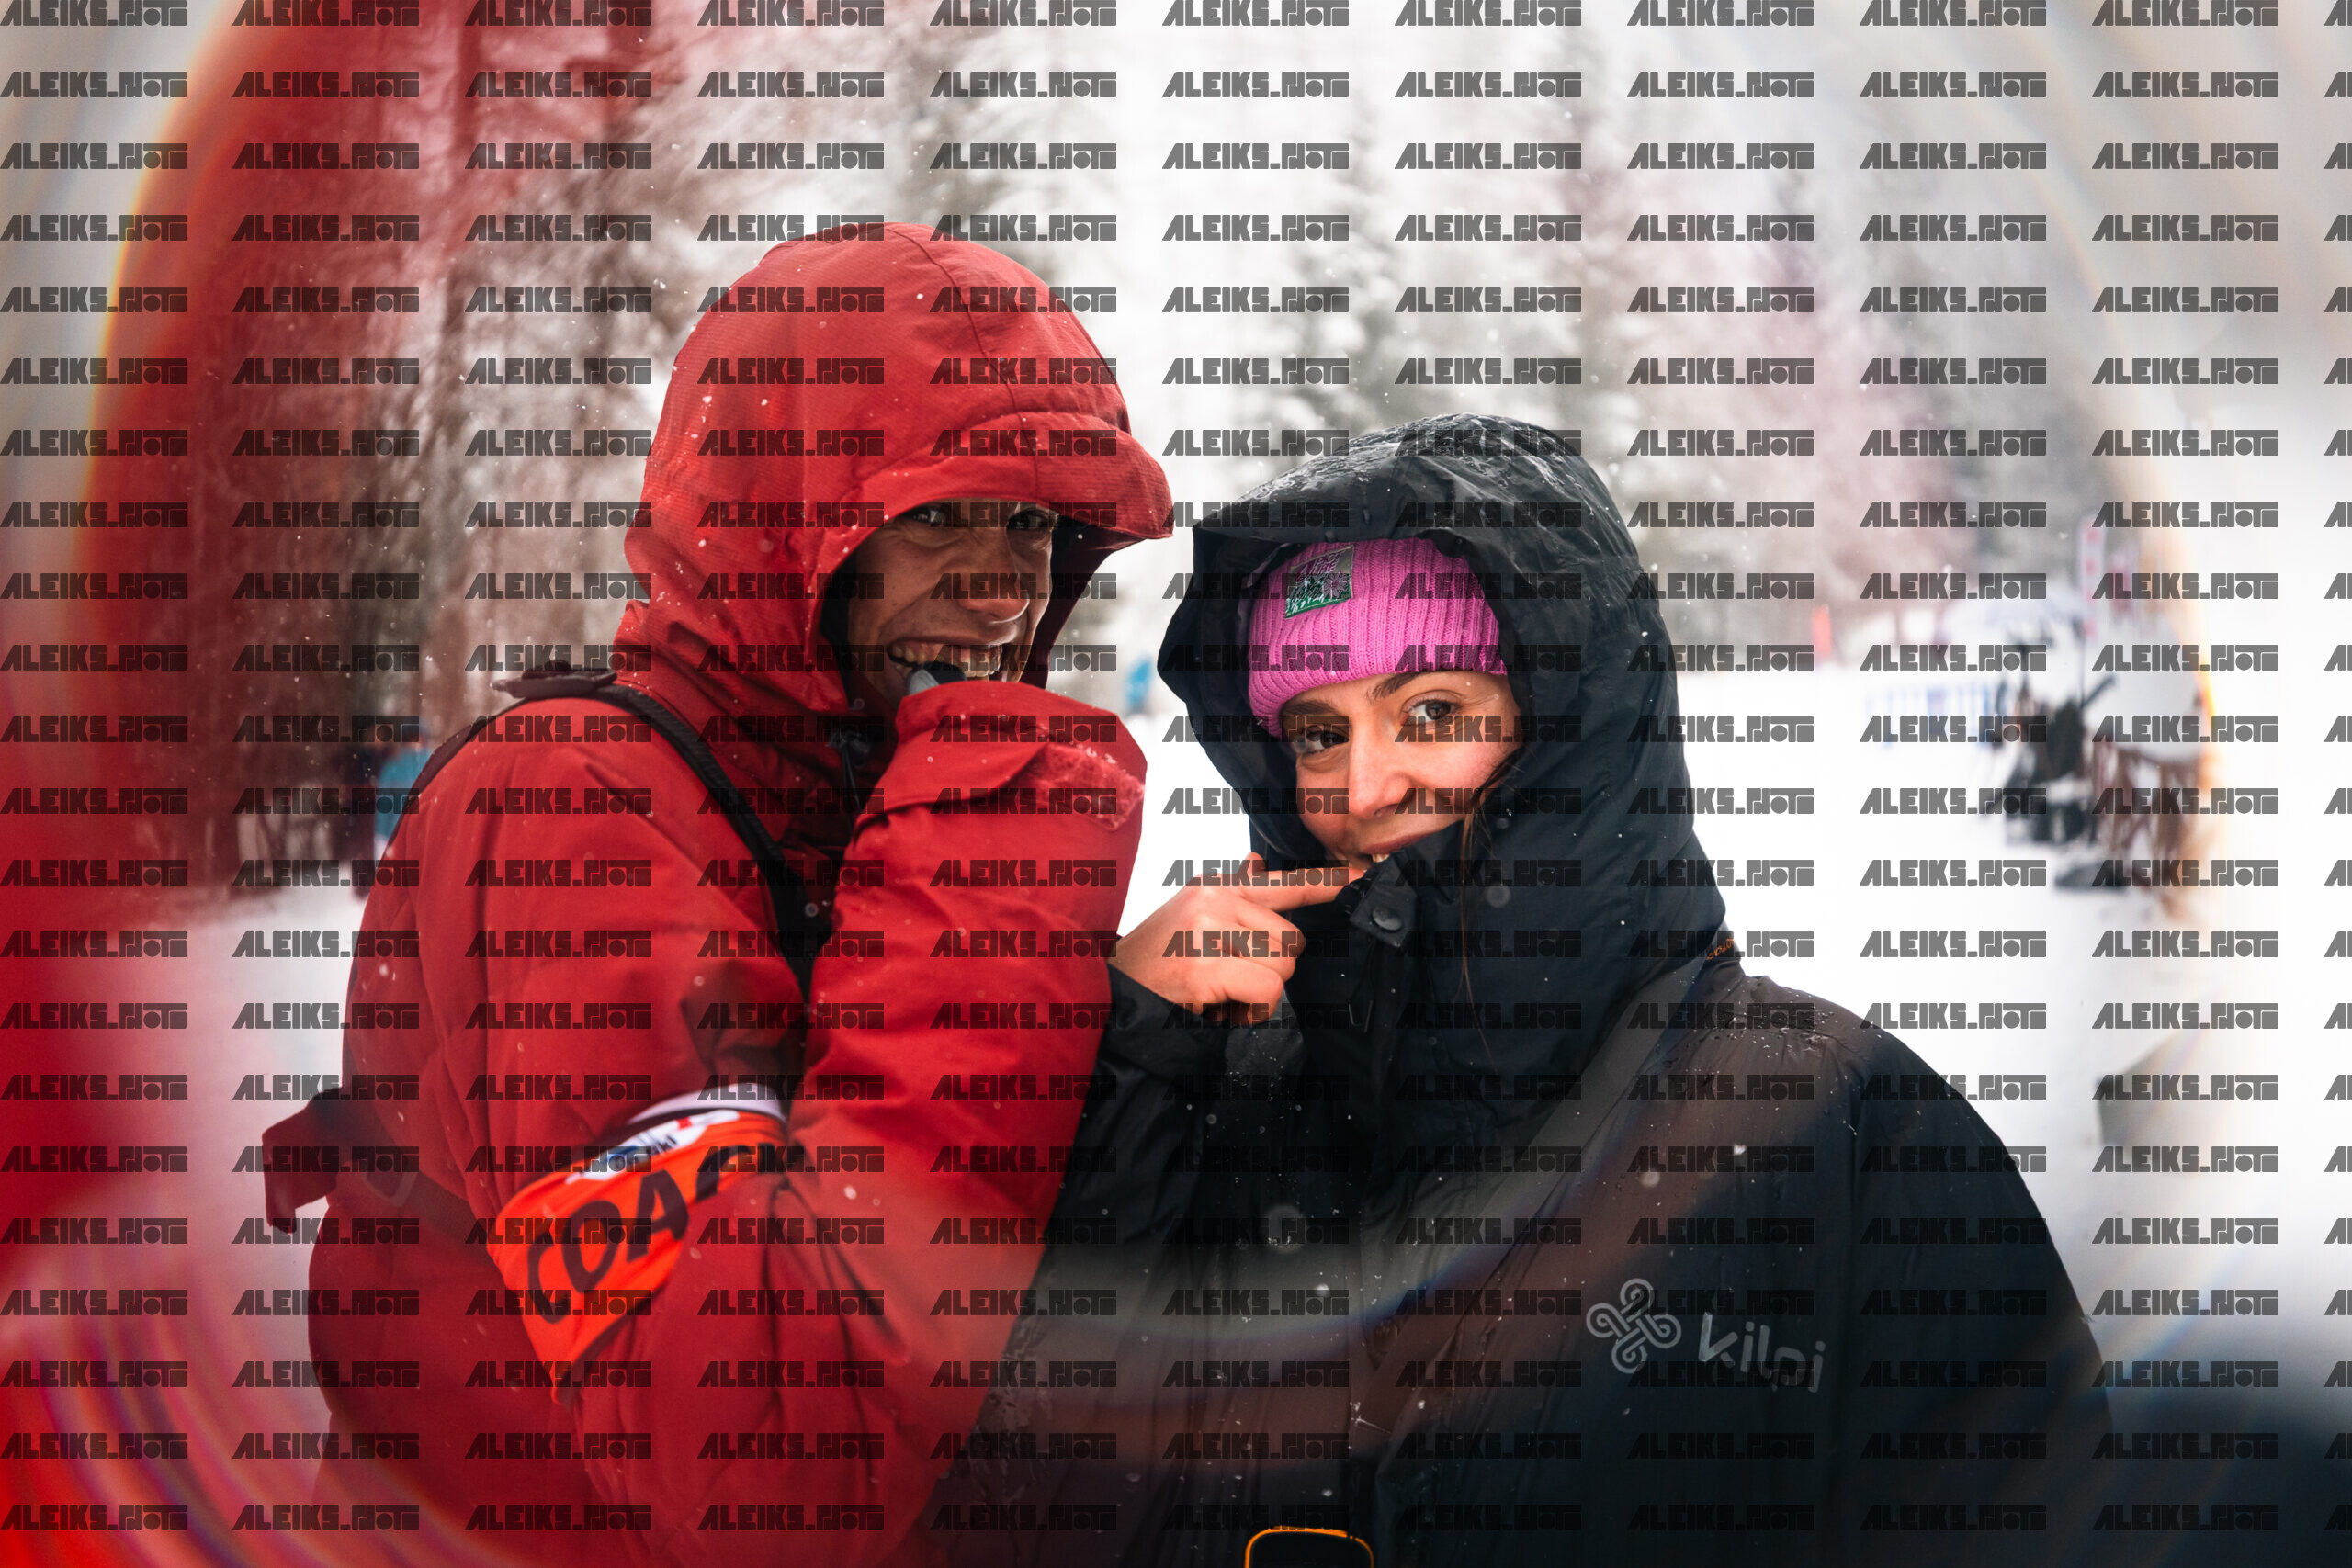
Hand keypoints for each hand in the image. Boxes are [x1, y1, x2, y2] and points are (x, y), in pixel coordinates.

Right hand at [1109, 854, 1359, 1018]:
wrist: (1111, 995)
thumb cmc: (1156, 964)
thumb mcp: (1191, 919)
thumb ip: (1231, 895)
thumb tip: (1257, 862)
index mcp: (1216, 888)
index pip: (1284, 882)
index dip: (1328, 883)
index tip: (1364, 876)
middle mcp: (1214, 899)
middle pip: (1291, 940)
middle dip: (1270, 972)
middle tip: (1229, 983)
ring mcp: (1207, 930)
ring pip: (1283, 966)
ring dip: (1261, 995)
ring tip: (1222, 996)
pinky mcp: (1204, 965)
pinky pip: (1266, 990)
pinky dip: (1252, 1011)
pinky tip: (1221, 1009)